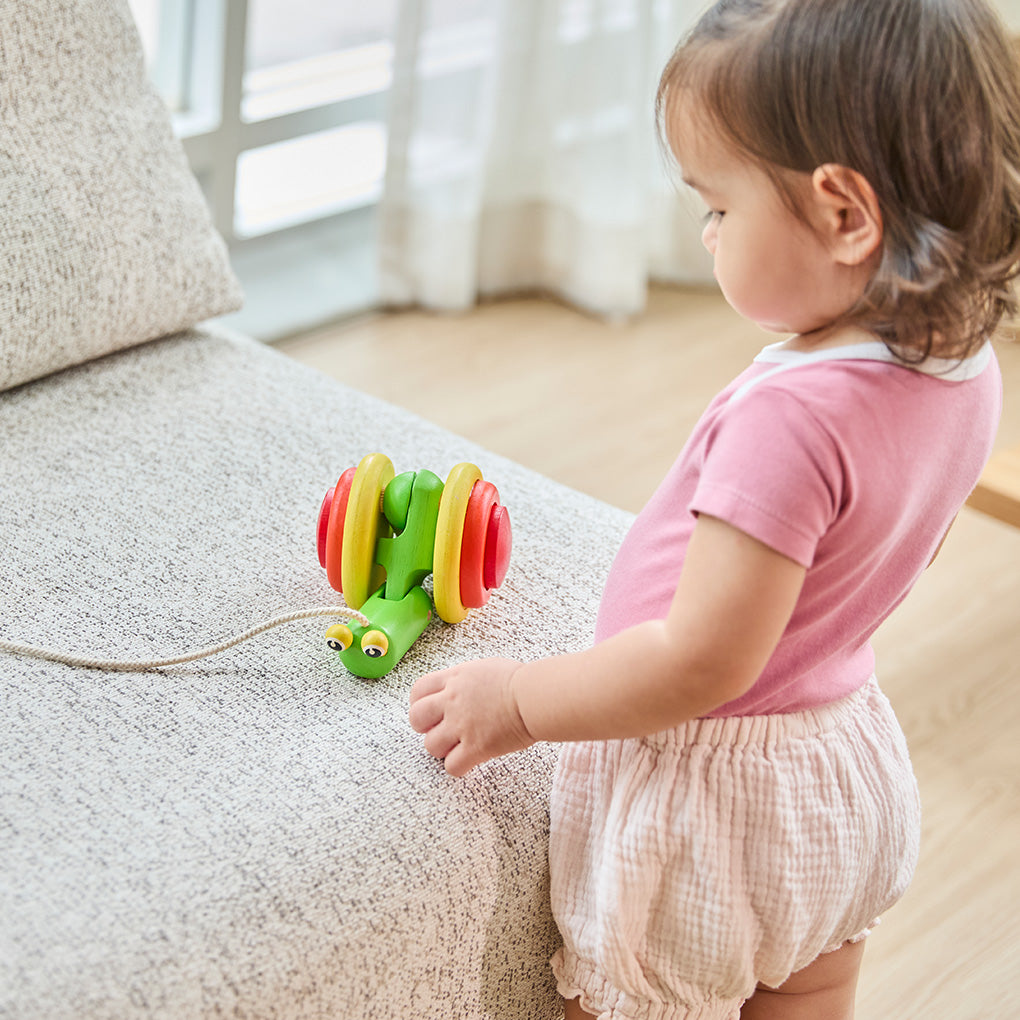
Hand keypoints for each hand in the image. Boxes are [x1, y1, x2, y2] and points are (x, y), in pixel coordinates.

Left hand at [408, 658, 534, 776]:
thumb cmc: (520, 681)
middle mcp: (452, 701)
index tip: (429, 711)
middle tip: (440, 730)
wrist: (536, 696)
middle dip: (425, 727)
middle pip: (416, 719)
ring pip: (431, 745)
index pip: (418, 690)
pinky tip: (471, 760)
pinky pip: (452, 766)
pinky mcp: (476, 747)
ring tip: (459, 747)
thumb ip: (466, 679)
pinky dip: (459, 767)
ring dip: (443, 749)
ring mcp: (462, 725)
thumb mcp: (485, 668)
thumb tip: (460, 687)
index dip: (419, 703)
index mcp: (455, 679)